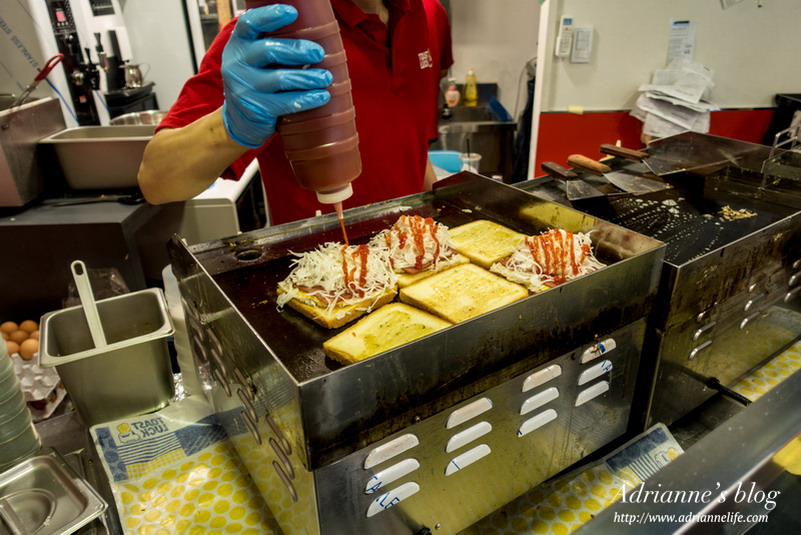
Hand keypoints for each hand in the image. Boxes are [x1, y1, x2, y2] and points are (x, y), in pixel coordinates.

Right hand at [221, 5, 332, 147]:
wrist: (240, 121)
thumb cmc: (257, 81)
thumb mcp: (256, 59)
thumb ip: (273, 42)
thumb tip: (313, 26)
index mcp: (239, 44)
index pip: (249, 23)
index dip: (269, 15)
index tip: (292, 12)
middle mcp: (237, 64)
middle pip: (268, 50)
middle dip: (297, 50)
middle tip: (319, 52)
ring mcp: (244, 88)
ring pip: (279, 79)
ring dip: (307, 77)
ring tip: (326, 77)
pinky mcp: (256, 109)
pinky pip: (285, 103)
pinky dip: (307, 98)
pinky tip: (322, 96)